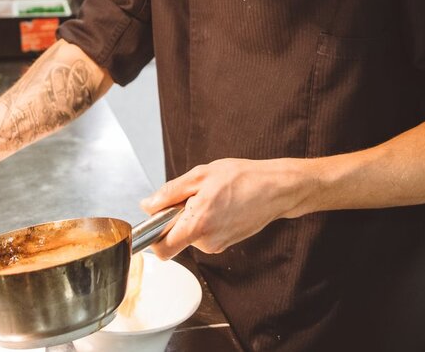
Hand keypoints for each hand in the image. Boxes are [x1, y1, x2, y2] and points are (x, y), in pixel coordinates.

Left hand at [140, 158, 311, 259]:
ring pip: (191, 233)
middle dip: (177, 217)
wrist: (276, 188)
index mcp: (198, 225)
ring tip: (213, 197)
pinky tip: (221, 204)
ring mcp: (218, 245)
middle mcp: (207, 242)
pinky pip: (205, 233)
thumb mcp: (200, 176)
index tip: (155, 220)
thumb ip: (169, 193)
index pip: (162, 249)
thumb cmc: (242, 178)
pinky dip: (206, 219)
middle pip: (175, 237)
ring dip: (194, 216)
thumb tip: (147, 206)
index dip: (152, 236)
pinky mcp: (226, 243)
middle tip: (194, 195)